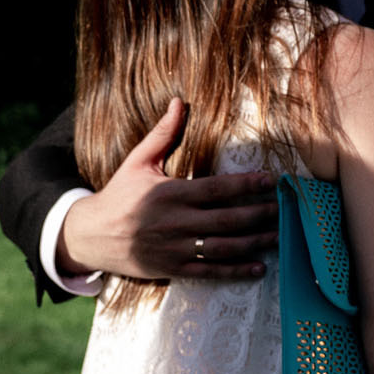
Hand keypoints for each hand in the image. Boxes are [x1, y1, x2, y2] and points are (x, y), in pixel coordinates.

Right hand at [57, 98, 277, 280]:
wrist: (88, 236)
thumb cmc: (118, 195)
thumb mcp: (137, 162)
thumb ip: (163, 134)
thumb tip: (179, 101)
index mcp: (169, 194)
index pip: (215, 189)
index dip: (245, 185)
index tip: (270, 180)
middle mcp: (174, 222)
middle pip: (225, 219)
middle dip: (259, 214)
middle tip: (285, 209)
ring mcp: (173, 248)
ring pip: (222, 247)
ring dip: (254, 242)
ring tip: (279, 235)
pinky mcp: (172, 269)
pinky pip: (208, 271)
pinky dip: (234, 270)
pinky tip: (258, 267)